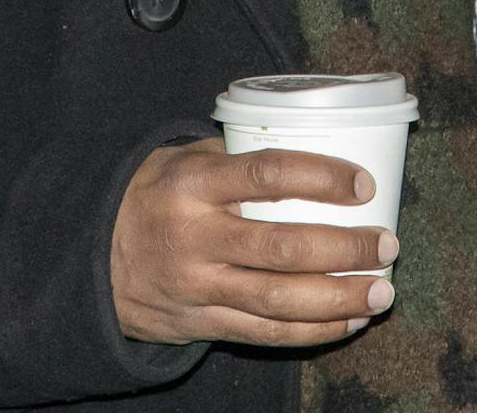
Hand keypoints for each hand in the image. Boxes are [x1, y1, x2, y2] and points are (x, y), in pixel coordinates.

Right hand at [110, 138, 397, 347]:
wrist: (89, 258)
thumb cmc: (153, 195)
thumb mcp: (180, 159)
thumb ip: (237, 154)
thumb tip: (314, 142)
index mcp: (194, 183)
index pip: (267, 174)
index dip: (321, 178)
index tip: (364, 184)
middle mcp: (196, 236)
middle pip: (282, 247)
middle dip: (344, 249)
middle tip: (387, 244)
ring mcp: (197, 286)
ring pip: (278, 300)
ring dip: (338, 298)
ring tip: (382, 291)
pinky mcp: (199, 324)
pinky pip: (263, 333)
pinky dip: (311, 331)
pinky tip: (348, 320)